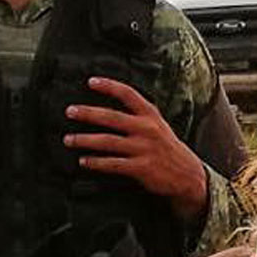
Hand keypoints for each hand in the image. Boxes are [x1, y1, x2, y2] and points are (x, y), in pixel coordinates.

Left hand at [65, 77, 209, 220]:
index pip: (128, 94)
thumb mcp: (158, 125)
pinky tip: (83, 161)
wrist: (188, 175)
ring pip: (108, 142)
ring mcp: (144, 149)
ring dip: (85, 140)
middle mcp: (146, 129)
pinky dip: (96, 162)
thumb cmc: (167, 149)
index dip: (109, 86)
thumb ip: (138, 116)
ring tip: (68, 139)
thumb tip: (110, 110)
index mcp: (150, 115)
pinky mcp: (141, 168)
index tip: (91, 81)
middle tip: (69, 111)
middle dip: (88, 113)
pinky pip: (113, 164)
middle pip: (112, 118)